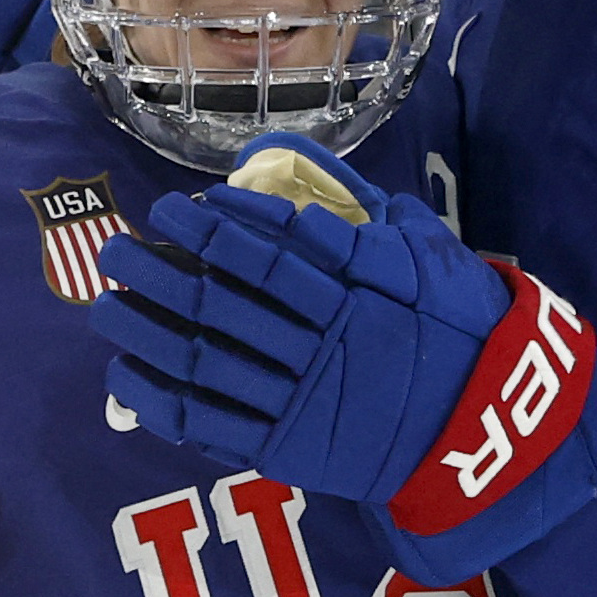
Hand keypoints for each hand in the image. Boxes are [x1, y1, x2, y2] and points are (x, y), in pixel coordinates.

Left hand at [91, 133, 596, 575]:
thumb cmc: (457, 324)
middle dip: (162, 274)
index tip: (171, 209)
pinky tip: (126, 377)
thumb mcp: (421, 248)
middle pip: (225, 303)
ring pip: (209, 361)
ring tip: (104, 305)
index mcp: (357, 291)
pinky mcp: (292, 449)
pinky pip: (214, 426)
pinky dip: (164, 401)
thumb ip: (353, 200)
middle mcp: (324, 343)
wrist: (491, 426)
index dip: (214, 230)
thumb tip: (278, 147)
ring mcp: (305, 400)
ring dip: (149, 332)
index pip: (271, 253)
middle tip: (116, 249)